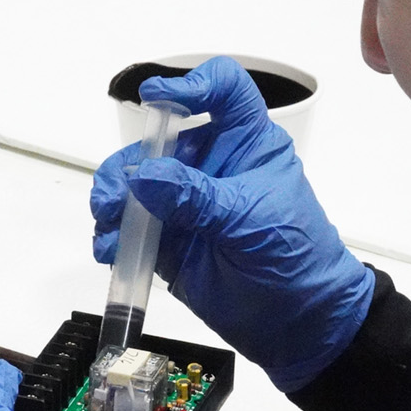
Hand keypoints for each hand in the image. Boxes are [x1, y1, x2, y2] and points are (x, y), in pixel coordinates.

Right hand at [90, 55, 373, 391]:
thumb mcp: (249, 220)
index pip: (223, 92)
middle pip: (159, 141)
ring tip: (109, 229)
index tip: (156, 99)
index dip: (191, 85)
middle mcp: (213, 166)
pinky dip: (114, 236)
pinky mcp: (171, 240)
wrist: (301, 324)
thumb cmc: (298, 260)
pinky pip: (132, 227)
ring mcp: (188, 203)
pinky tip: (111, 250)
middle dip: (129, 164)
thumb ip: (196, 197)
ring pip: (137, 184)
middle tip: (114, 197)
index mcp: (247, 144)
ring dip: (114, 201)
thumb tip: (144, 176)